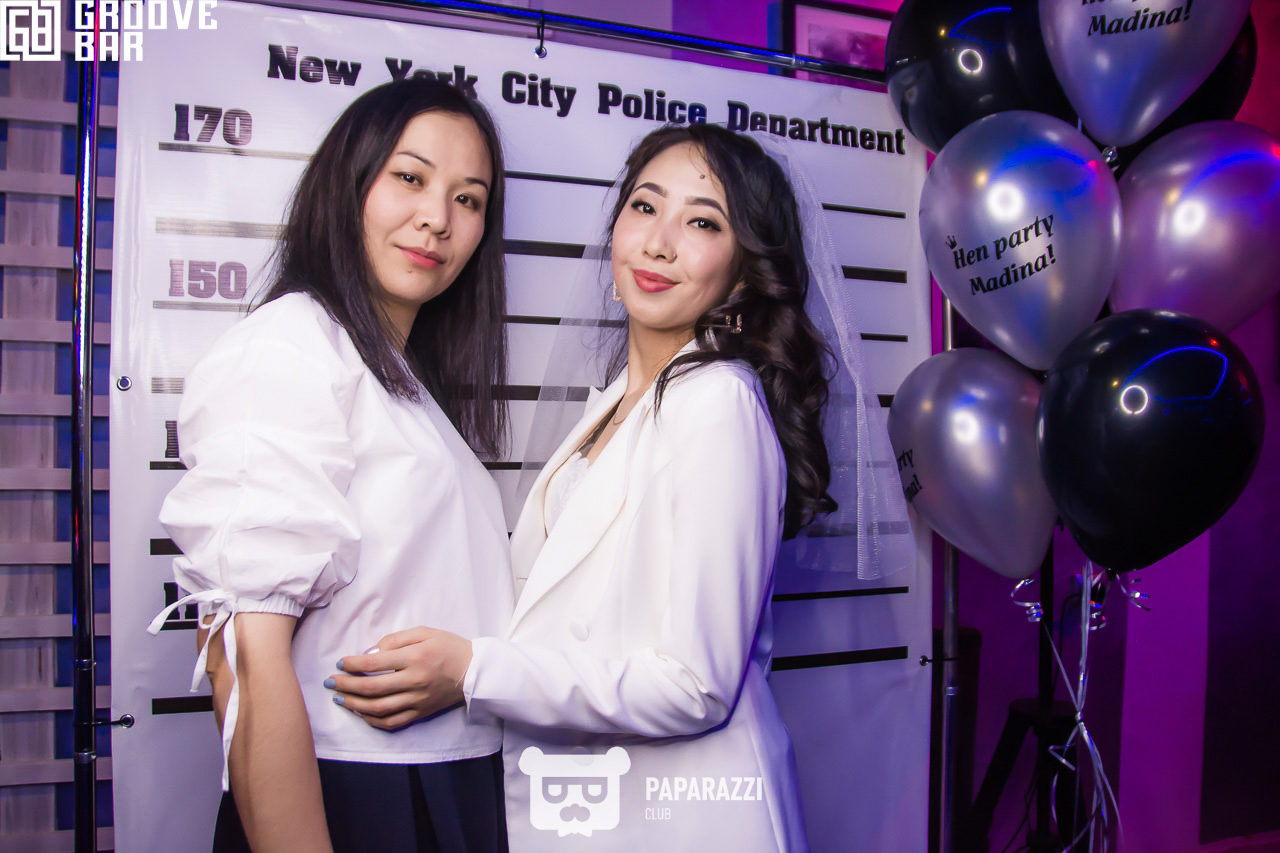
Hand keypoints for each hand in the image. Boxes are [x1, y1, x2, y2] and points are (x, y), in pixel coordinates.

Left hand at [325, 627, 472, 730]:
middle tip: (330, 683)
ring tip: (340, 699)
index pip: (375, 663)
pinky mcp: (421, 713)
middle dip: (346, 686)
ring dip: (354, 705)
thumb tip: (370, 652)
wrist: (475, 670)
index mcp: (415, 657)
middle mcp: (414, 681)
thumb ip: (396, 639)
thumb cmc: (448, 647)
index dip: (353, 664)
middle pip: (372, 688)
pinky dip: (373, 720)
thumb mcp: (425, 632)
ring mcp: (417, 700)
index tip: (340, 663)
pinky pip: (393, 722)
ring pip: (379, 709)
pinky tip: (361, 713)